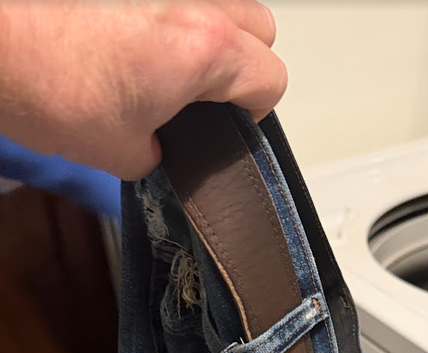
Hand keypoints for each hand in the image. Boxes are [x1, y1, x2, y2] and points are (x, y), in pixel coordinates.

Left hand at [0, 1, 286, 179]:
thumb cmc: (47, 84)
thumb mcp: (117, 152)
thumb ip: (157, 153)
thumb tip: (158, 149)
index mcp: (205, 50)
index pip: (269, 79)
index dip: (252, 112)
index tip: (229, 124)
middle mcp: (195, 2)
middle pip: (259, 28)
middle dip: (242, 63)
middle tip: (206, 94)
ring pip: (223, 2)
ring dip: (212, 33)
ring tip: (171, 66)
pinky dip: (169, 17)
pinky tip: (137, 42)